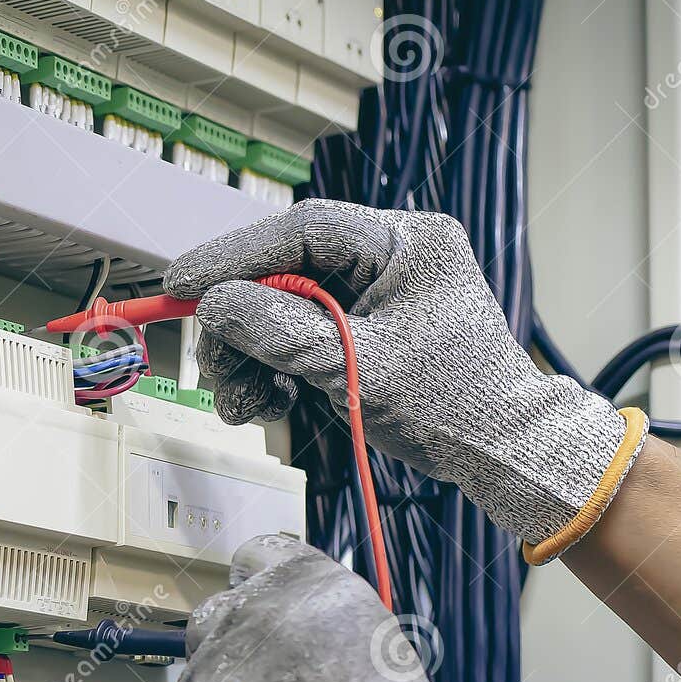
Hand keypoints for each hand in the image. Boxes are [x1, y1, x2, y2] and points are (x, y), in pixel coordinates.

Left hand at [157, 535, 538, 681]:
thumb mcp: (378, 643)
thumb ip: (326, 621)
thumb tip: (305, 628)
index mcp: (295, 582)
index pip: (257, 557)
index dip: (263, 588)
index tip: (272, 616)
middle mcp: (240, 611)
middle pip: (218, 615)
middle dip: (237, 646)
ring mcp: (203, 668)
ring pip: (201, 677)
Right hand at [166, 199, 646, 561]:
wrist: (498, 450)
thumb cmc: (450, 406)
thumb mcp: (356, 367)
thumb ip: (281, 332)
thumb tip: (214, 305)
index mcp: (404, 242)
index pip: (302, 231)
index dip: (234, 255)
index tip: (182, 282)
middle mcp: (388, 254)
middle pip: (284, 272)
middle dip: (239, 322)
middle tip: (212, 367)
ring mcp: (373, 291)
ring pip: (282, 308)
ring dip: (248, 355)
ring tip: (242, 405)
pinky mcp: (360, 326)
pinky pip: (297, 334)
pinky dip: (271, 368)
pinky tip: (266, 403)